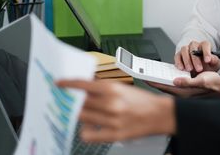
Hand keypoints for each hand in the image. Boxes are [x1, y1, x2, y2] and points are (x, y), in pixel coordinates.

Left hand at [56, 79, 175, 142]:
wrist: (160, 114)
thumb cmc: (142, 100)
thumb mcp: (123, 87)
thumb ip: (103, 86)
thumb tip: (85, 84)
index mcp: (113, 88)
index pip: (83, 85)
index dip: (68, 84)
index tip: (59, 84)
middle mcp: (111, 103)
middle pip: (80, 102)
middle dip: (71, 101)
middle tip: (67, 100)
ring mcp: (112, 120)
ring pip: (82, 118)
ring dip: (78, 114)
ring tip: (81, 112)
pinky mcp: (114, 135)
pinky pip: (89, 135)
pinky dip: (85, 131)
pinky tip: (88, 126)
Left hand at [147, 71, 219, 98]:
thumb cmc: (213, 85)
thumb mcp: (202, 81)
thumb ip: (188, 82)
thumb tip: (176, 81)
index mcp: (184, 92)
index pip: (165, 87)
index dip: (154, 82)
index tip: (145, 78)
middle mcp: (182, 91)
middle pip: (164, 86)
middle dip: (155, 81)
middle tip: (145, 76)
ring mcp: (184, 89)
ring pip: (168, 85)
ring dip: (160, 81)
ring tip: (152, 76)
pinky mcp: (186, 86)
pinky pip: (173, 83)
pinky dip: (167, 80)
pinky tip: (165, 76)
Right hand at [174, 40, 219, 72]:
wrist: (200, 73)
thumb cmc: (208, 67)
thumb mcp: (215, 65)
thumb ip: (215, 61)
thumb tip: (211, 58)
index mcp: (204, 46)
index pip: (205, 44)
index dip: (206, 52)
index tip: (207, 61)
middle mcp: (194, 46)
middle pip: (193, 47)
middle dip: (196, 59)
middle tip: (199, 69)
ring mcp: (186, 49)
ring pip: (184, 50)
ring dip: (187, 60)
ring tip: (190, 70)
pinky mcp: (179, 55)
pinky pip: (177, 56)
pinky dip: (179, 62)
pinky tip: (182, 69)